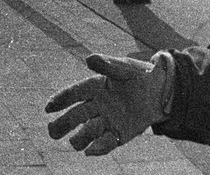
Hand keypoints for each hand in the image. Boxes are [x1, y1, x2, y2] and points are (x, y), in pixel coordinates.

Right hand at [45, 53, 168, 155]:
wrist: (160, 91)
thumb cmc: (139, 75)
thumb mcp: (124, 68)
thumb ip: (107, 65)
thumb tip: (88, 59)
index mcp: (96, 86)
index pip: (75, 93)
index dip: (61, 100)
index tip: (48, 107)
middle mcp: (98, 105)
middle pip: (76, 115)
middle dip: (63, 124)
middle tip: (52, 132)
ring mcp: (107, 120)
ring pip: (88, 131)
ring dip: (80, 138)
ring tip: (74, 142)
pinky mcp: (119, 133)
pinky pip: (106, 142)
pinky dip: (98, 147)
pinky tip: (90, 151)